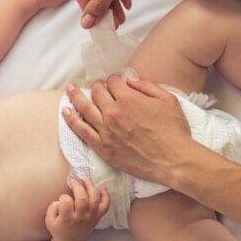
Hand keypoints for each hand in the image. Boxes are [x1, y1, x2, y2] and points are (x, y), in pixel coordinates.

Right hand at [45, 178, 109, 240]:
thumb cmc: (59, 229)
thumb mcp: (49, 220)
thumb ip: (52, 208)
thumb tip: (61, 199)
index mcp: (67, 219)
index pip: (66, 202)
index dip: (63, 197)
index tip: (62, 198)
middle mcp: (81, 218)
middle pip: (82, 198)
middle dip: (77, 186)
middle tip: (73, 181)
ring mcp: (91, 217)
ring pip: (94, 199)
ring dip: (91, 186)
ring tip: (85, 179)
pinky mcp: (97, 217)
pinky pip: (105, 206)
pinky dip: (106, 196)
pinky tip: (102, 188)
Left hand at [62, 76, 190, 185]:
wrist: (173, 161)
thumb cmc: (174, 131)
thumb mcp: (168, 100)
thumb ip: (147, 86)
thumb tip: (130, 81)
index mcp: (128, 98)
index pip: (112, 81)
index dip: (114, 80)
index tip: (115, 83)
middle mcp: (113, 112)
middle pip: (97, 92)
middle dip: (96, 86)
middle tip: (96, 86)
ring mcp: (106, 131)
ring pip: (84, 108)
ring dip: (75, 96)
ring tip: (69, 89)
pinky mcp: (103, 147)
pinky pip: (82, 131)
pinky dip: (72, 120)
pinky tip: (66, 112)